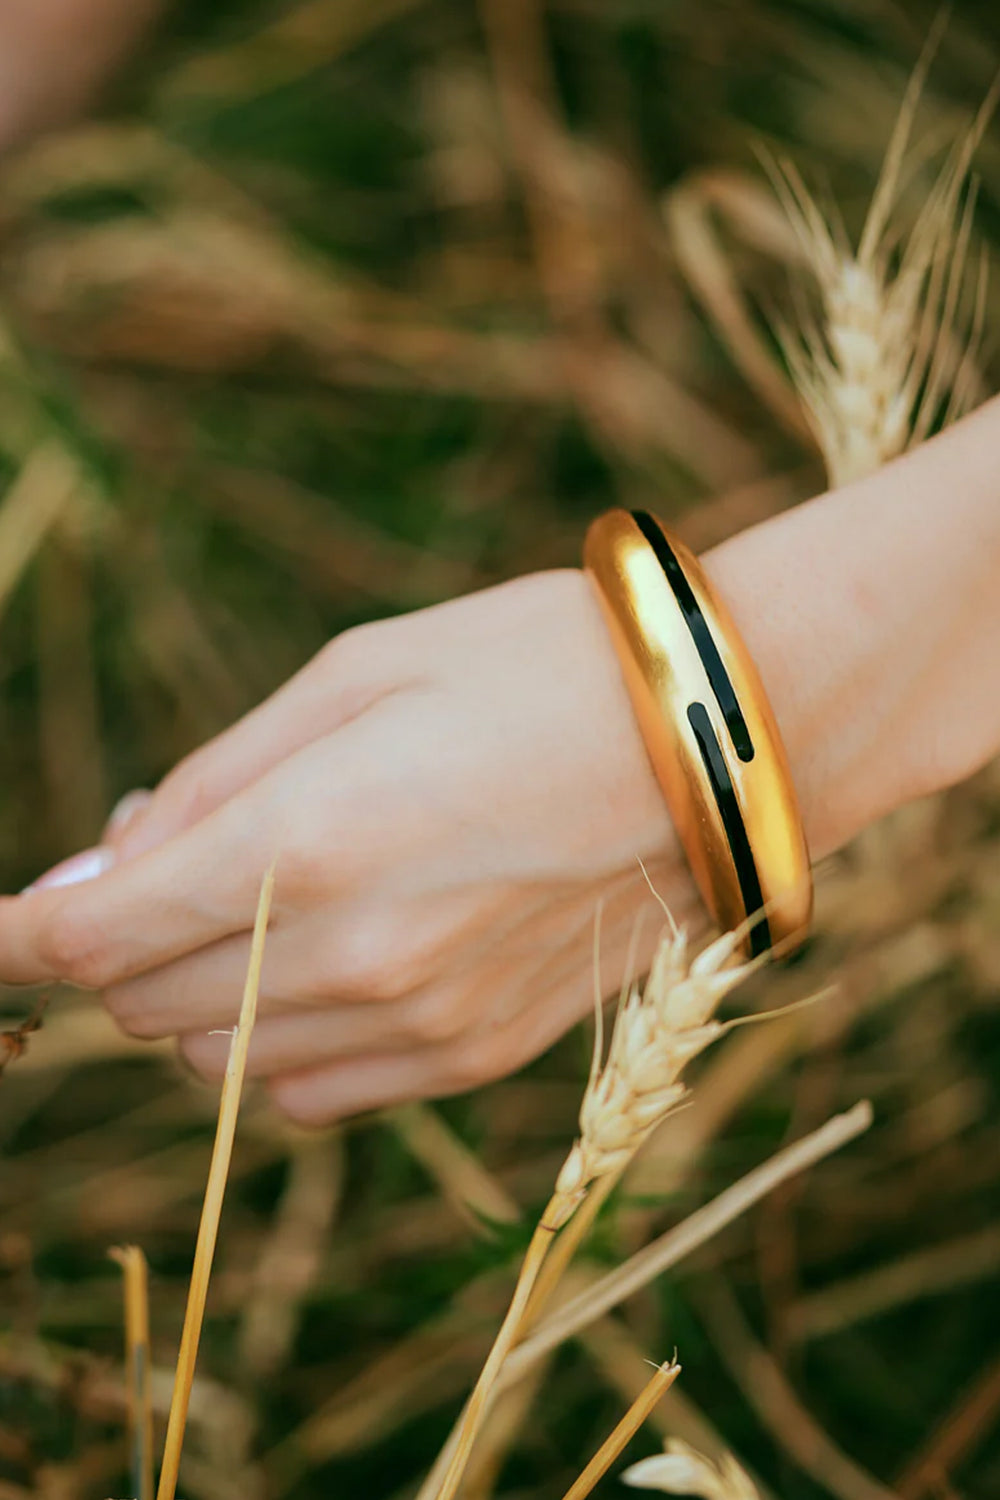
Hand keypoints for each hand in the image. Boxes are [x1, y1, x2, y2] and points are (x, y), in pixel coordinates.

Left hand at [2, 569, 693, 1122]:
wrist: (719, 741)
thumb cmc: (535, 665)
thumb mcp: (358, 672)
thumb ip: (213, 780)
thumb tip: (96, 872)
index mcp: (305, 841)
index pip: (92, 935)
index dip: (16, 936)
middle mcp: (352, 958)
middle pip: (145, 1005)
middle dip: (117, 942)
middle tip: (167, 859)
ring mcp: (419, 1022)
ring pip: (222, 1064)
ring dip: (199, 995)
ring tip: (262, 903)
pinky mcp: (476, 1058)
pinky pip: (316, 1096)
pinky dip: (281, 1045)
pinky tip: (330, 965)